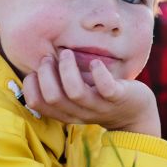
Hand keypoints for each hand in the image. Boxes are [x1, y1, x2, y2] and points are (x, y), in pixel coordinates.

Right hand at [22, 50, 160, 135]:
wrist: (136, 114)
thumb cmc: (101, 97)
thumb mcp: (78, 95)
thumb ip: (61, 86)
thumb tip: (38, 61)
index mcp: (66, 112)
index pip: (37, 104)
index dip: (30, 85)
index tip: (35, 71)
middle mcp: (80, 112)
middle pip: (53, 97)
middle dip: (46, 74)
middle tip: (50, 57)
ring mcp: (100, 106)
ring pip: (75, 92)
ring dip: (67, 70)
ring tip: (68, 53)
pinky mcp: (118, 98)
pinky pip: (106, 88)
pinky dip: (98, 73)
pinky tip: (95, 62)